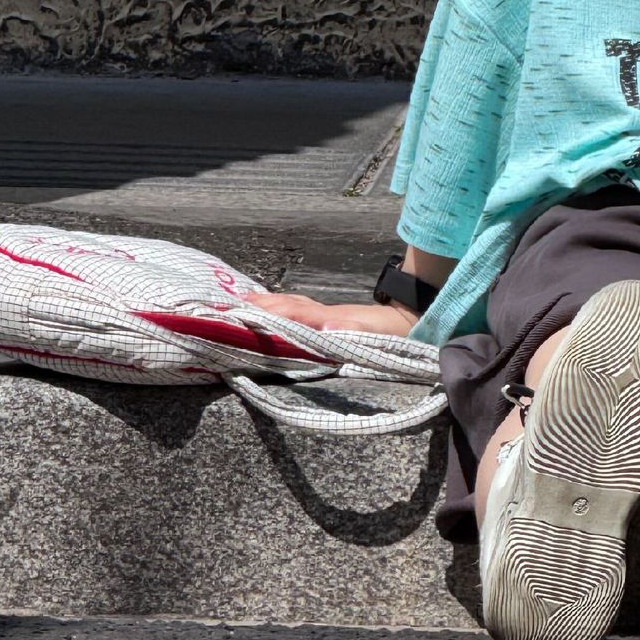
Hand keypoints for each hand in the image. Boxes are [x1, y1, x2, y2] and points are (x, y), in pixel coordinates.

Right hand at [241, 291, 415, 335]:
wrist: (413, 318)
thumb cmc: (394, 333)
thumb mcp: (378, 334)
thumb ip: (354, 330)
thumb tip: (327, 326)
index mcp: (329, 319)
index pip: (292, 313)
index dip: (266, 313)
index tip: (239, 312)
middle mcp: (323, 314)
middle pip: (285, 306)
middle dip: (256, 306)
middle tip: (226, 307)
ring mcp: (326, 315)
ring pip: (290, 305)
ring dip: (265, 305)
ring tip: (240, 306)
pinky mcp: (330, 321)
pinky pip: (298, 311)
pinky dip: (280, 308)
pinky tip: (273, 311)